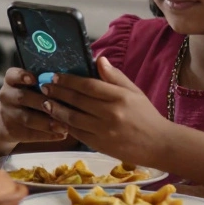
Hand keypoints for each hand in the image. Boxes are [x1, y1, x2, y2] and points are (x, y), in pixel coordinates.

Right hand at [0, 67, 69, 144]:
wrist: (7, 120)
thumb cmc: (29, 98)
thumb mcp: (30, 87)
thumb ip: (46, 84)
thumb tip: (71, 84)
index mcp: (11, 81)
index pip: (12, 75)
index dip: (21, 76)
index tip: (33, 79)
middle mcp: (6, 96)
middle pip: (22, 97)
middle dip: (40, 102)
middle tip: (57, 105)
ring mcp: (8, 114)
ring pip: (27, 118)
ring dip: (46, 123)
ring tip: (64, 127)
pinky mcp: (12, 131)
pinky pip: (30, 134)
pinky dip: (47, 135)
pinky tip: (62, 135)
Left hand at [38, 56, 169, 165]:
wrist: (159, 145)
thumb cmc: (146, 115)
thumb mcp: (134, 92)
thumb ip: (115, 76)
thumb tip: (99, 59)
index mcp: (119, 97)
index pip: (88, 85)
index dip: (69, 80)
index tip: (55, 76)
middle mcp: (110, 114)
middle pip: (77, 100)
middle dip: (57, 92)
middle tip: (44, 86)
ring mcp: (104, 131)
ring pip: (72, 118)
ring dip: (56, 109)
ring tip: (45, 102)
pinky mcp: (100, 145)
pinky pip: (77, 133)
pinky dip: (65, 125)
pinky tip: (57, 119)